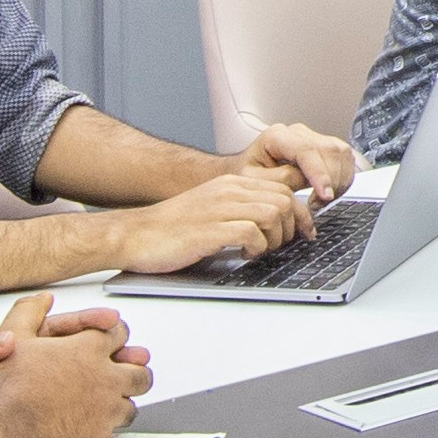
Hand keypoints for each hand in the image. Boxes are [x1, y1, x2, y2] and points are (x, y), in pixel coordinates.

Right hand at [0, 291, 151, 437]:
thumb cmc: (5, 387)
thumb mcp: (13, 336)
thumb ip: (30, 312)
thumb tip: (42, 300)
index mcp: (88, 350)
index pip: (120, 334)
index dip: (116, 334)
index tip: (112, 341)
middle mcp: (104, 379)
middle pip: (140, 373)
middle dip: (134, 371)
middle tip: (125, 374)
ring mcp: (105, 411)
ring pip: (130, 405)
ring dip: (120, 402)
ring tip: (107, 402)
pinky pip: (112, 432)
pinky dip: (104, 428)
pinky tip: (90, 425)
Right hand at [108, 156, 325, 274]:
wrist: (135, 235)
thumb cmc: (172, 229)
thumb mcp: (212, 209)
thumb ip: (241, 210)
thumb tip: (277, 223)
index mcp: (231, 184)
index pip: (283, 188)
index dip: (301, 213)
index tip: (303, 232)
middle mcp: (228, 191)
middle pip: (284, 200)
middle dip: (292, 227)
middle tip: (280, 246)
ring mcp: (218, 208)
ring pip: (273, 213)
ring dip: (276, 238)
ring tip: (261, 250)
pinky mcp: (209, 229)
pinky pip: (251, 233)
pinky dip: (256, 247)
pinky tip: (244, 254)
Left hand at [241, 122, 357, 214]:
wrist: (249, 171)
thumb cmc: (248, 175)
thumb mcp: (255, 182)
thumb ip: (281, 180)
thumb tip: (306, 181)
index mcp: (277, 136)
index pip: (307, 151)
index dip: (320, 174)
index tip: (325, 195)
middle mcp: (298, 133)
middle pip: (329, 150)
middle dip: (331, 181)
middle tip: (318, 204)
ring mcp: (313, 137)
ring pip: (341, 152)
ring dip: (339, 180)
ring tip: (322, 199)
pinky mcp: (324, 146)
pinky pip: (345, 158)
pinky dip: (344, 177)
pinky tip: (330, 191)